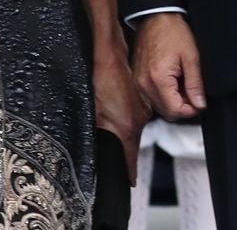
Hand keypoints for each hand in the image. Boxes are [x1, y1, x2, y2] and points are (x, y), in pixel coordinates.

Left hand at [94, 48, 150, 183]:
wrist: (111, 54)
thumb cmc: (101, 79)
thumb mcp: (93, 112)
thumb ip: (96, 135)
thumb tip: (96, 151)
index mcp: (128, 126)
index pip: (131, 158)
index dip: (129, 172)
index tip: (129, 183)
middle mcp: (140, 119)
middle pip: (133, 143)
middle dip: (124, 152)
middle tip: (113, 160)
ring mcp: (142, 107)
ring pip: (134, 128)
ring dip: (125, 134)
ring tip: (113, 136)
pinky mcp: (141, 98)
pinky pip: (136, 116)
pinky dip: (128, 120)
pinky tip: (117, 114)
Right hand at [132, 12, 206, 120]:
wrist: (155, 17)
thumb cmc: (172, 31)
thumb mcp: (191, 56)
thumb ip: (195, 83)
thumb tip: (199, 104)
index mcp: (158, 80)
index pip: (175, 111)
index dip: (191, 109)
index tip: (199, 101)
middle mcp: (144, 85)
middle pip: (166, 112)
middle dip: (183, 105)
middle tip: (193, 90)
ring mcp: (138, 83)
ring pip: (159, 106)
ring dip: (173, 100)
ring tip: (182, 80)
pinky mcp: (137, 79)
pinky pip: (152, 96)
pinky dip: (164, 93)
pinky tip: (172, 79)